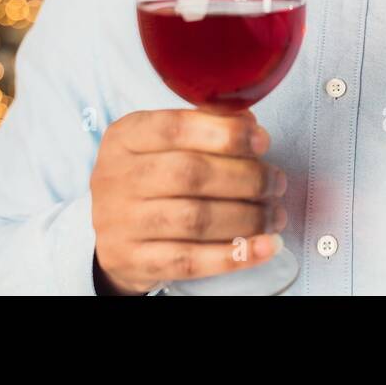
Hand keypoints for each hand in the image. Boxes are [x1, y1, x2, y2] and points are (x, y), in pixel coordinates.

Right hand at [90, 108, 287, 294]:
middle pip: (190, 174)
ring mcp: (121, 222)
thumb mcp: (161, 141)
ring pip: (195, 220)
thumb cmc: (149, 175)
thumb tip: (249, 125)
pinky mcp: (132, 261)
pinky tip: (265, 246)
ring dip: (248, 217)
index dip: (225, 133)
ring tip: (275, 215)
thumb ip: (203, 125)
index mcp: (125, 137)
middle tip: (276, 183)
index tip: (263, 141)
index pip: (174, 128)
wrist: (109, 231)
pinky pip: (190, 261)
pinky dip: (235, 255)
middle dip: (247, 178)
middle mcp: (116, 177)